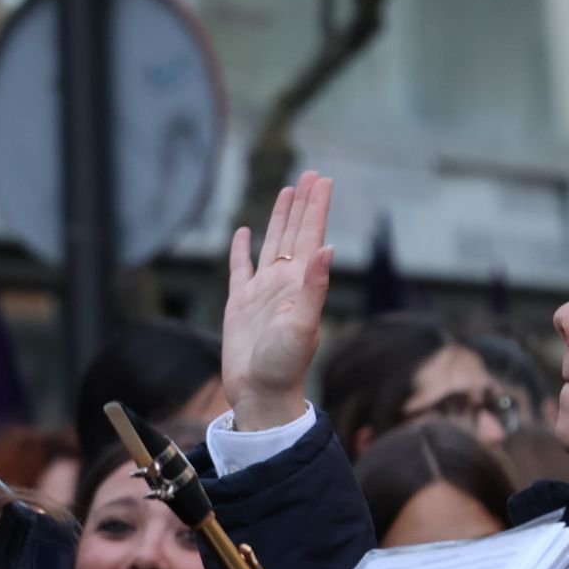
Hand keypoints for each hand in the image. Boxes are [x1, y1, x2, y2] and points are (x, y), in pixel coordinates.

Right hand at [223, 172, 335, 430]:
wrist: (261, 394)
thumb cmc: (285, 366)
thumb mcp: (303, 326)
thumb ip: (315, 287)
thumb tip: (328, 248)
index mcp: (301, 283)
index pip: (312, 235)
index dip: (317, 207)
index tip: (323, 179)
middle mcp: (285, 282)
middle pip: (295, 233)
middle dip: (303, 203)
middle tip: (310, 174)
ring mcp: (263, 291)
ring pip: (271, 244)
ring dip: (280, 218)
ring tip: (287, 192)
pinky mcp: (241, 304)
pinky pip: (240, 269)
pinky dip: (242, 249)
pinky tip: (244, 233)